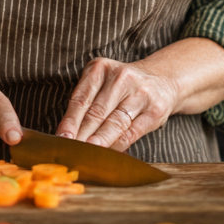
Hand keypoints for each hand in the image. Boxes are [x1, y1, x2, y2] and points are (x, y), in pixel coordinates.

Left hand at [55, 57, 178, 151]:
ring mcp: (140, 94)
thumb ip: (86, 102)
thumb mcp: (102, 82)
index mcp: (101, 68)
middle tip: (70, 151)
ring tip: (87, 155)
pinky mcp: (154, 111)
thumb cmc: (122, 86)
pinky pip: (131, 133)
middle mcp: (121, 78)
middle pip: (96, 113)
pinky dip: (118, 146)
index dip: (70, 121)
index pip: (81, 99)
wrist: (162, 80)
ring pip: (114, 124)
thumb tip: (68, 134)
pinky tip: (107, 155)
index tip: (61, 138)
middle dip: (82, 135)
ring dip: (99, 142)